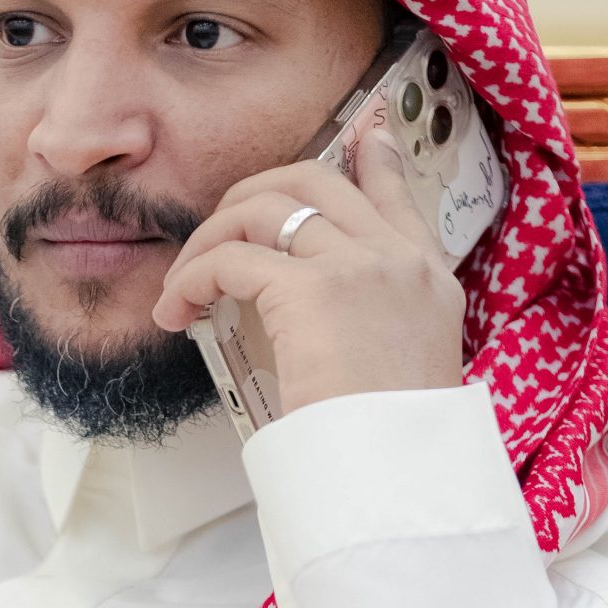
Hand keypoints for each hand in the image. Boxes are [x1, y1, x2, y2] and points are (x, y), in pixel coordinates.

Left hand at [151, 115, 466, 414]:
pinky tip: (177, 310)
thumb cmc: (397, 445)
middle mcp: (399, 259)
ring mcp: (357, 266)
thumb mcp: (413, 372)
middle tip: (220, 226)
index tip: (366, 133)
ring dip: (210, 240)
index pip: (399, 195)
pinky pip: (230, 260)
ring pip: (264, 209)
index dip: (375, 158)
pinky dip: (192, 279)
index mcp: (430, 278)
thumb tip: (334, 334)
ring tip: (184, 283)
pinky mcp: (310, 289)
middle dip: (253, 192)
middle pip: (317, 181)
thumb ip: (384, 331)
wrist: (403, 474)